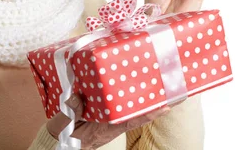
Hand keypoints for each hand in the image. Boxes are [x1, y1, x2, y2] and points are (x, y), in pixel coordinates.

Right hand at [46, 94, 170, 148]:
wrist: (59, 144)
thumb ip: (69, 110)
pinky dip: (136, 104)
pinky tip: (143, 95)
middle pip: (138, 114)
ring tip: (166, 90)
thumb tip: (77, 95)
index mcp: (104, 127)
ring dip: (149, 103)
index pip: (130, 119)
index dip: (148, 112)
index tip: (165, 106)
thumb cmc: (63, 134)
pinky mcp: (107, 120)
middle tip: (175, 93)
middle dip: (156, 105)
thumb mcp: (63, 123)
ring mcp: (111, 123)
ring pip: (134, 112)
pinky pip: (125, 112)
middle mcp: (112, 125)